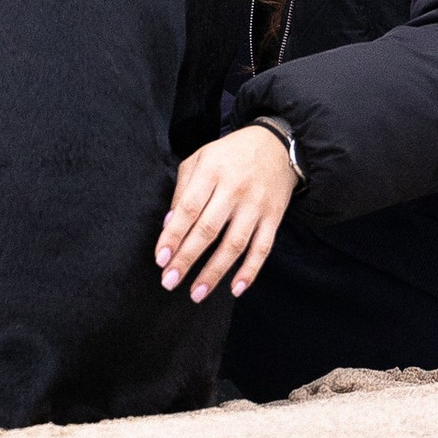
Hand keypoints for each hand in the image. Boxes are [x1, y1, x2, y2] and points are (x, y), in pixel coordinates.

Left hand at [156, 124, 296, 303]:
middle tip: (169, 282)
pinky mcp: (274, 217)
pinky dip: (250, 271)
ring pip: (234, 244)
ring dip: (214, 272)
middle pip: (208, 230)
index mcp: (212, 170)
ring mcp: (256, 204)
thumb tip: (169, 226)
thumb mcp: (201, 158)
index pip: (189, 208)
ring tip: (196, 293)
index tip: (160, 259)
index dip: (173, 235)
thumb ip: (183, 190)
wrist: (276, 144)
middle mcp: (234, 188)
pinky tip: (235, 289)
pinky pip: (263, 248)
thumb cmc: (230, 154)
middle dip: (187, 259)